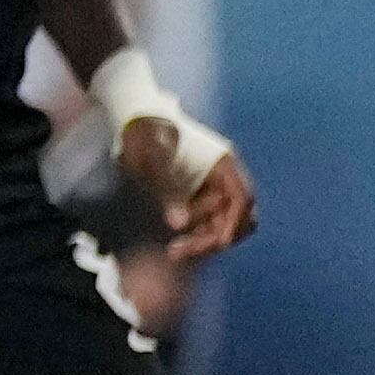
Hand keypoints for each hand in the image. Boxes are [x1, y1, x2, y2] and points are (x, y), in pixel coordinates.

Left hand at [122, 118, 258, 259]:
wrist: (133, 122)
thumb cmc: (144, 134)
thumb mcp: (152, 159)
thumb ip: (167, 189)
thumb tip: (178, 223)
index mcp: (222, 163)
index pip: (241, 196)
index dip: (234, 221)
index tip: (220, 243)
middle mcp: (223, 178)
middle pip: (236, 216)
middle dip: (215, 237)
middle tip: (183, 251)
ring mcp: (212, 189)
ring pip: (222, 224)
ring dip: (204, 241)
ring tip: (175, 252)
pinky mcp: (198, 199)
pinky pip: (207, 225)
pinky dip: (196, 237)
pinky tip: (176, 247)